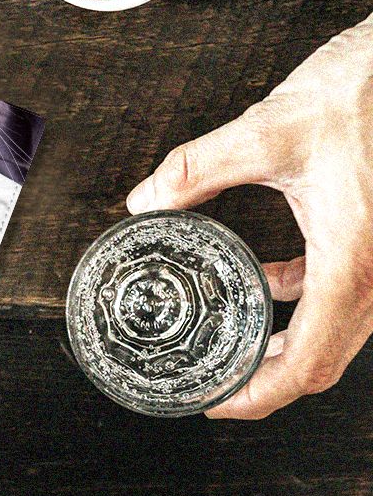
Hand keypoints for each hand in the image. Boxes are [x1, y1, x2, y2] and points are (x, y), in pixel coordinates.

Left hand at [127, 16, 372, 418]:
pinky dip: (302, 296)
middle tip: (216, 381)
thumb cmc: (362, 92)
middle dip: (268, 378)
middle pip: (325, 359)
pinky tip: (267, 279)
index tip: (217, 403)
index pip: (309, 362)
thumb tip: (144, 200)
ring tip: (234, 339)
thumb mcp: (266, 131)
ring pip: (337, 327)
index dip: (260, 394)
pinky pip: (343, 289)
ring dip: (286, 340)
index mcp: (356, 260)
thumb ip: (195, 170)